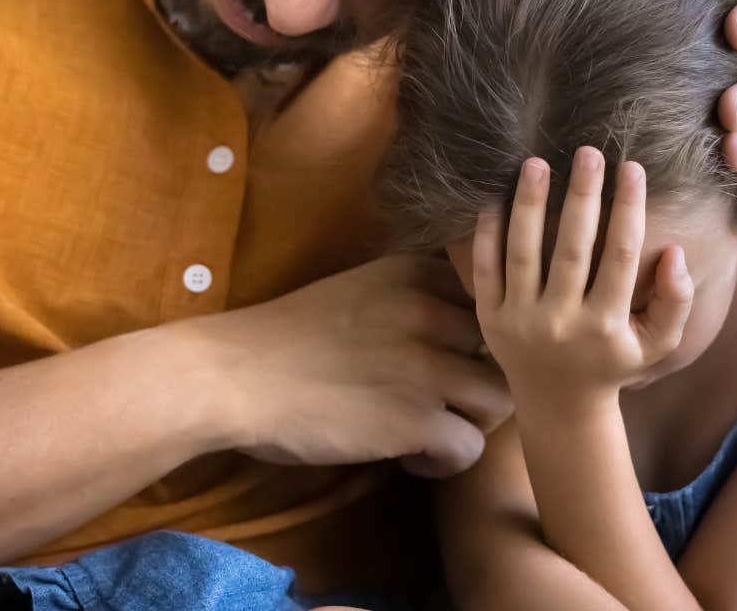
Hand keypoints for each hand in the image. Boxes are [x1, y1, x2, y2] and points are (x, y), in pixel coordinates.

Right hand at [192, 254, 512, 477]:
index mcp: (415, 273)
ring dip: (471, 422)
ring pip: (499, 400)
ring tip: (430, 433)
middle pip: (504, 350)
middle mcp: (429, 312)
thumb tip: (460, 330)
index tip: (450, 357)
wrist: (232, 376)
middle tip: (444, 403)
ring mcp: (427, 366)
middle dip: (481, 381)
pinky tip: (409, 458)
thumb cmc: (284, 338)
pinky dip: (445, 462)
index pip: (492, 299)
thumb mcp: (358, 290)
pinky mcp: (415, 420)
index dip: (477, 336)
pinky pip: (469, 448)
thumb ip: (411, 299)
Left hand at [472, 147, 694, 406]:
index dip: (628, 210)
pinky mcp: (490, 317)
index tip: (632, 168)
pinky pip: (486, 268)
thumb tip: (674, 253)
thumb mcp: (656, 343)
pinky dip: (488, 232)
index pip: (619, 257)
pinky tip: (496, 196)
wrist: (558, 404)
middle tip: (588, 152)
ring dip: (528, 205)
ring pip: (523, 253)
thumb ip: (676, 301)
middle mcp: (560, 323)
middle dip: (581, 197)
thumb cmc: (613, 362)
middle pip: (570, 249)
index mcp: (604, 326)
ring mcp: (520, 320)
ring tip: (536, 163)